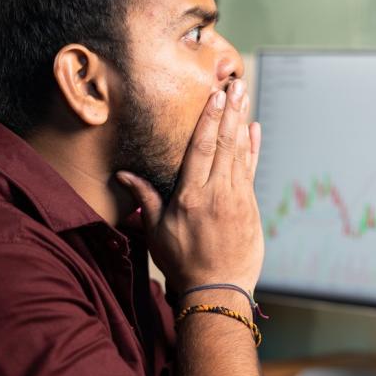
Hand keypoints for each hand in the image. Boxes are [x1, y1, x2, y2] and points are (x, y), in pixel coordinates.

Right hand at [117, 79, 264, 295]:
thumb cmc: (182, 263)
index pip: (200, 149)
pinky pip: (251, 170)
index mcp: (190, 196)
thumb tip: (121, 174)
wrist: (218, 291)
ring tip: (244, 96)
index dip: (208, 119)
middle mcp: (216, 193)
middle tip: (235, 84)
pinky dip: (253, 148)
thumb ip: (145, 197)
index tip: (214, 96)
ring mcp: (237, 199)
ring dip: (242, 122)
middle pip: (223, 144)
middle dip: (229, 111)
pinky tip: (254, 128)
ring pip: (239, 153)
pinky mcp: (250, 206)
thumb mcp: (157, 231)